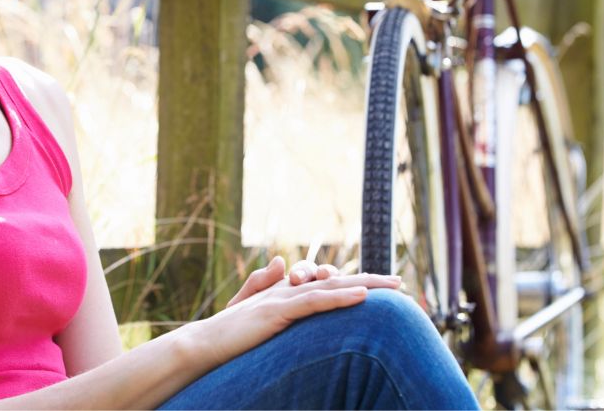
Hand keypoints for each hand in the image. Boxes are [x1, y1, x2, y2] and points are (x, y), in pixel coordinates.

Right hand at [198, 261, 401, 367]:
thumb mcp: (249, 308)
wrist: (204, 343)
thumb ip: (263, 283)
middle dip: (370, 280)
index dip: (353, 283)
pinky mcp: (278, 311)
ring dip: (365, 284)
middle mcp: (286, 289)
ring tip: (393, 286)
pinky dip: (341, 297)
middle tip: (400, 283)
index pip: (325, 284)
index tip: (380, 287)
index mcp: (283, 292)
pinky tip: (363, 296)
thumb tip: (279, 260)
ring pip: (331, 286)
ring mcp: (282, 298)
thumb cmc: (226, 333)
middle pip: (335, 280)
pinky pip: (316, 302)